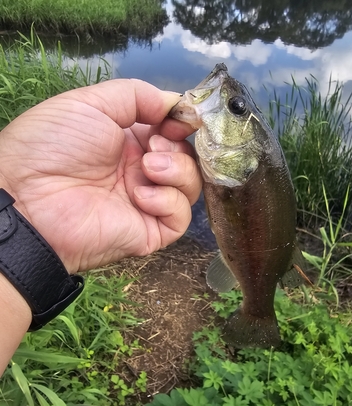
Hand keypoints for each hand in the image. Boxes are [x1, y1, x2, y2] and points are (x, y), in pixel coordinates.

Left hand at [0, 79, 199, 272]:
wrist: (28, 197)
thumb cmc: (52, 146)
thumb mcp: (91, 103)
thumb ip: (136, 95)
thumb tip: (175, 102)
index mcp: (128, 141)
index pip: (173, 132)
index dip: (182, 123)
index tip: (180, 119)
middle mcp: (141, 171)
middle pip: (187, 158)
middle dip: (179, 146)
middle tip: (154, 145)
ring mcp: (146, 202)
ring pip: (190, 187)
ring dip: (177, 169)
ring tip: (148, 166)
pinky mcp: (148, 231)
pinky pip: (180, 219)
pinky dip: (168, 201)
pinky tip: (139, 194)